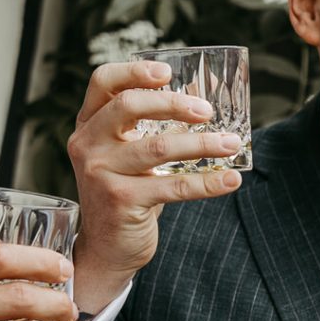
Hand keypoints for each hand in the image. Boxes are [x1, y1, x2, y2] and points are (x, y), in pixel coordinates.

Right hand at [67, 58, 243, 312]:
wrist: (106, 248)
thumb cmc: (125, 191)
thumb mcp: (124, 154)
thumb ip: (147, 127)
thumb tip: (203, 102)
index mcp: (88, 125)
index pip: (103, 82)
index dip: (134, 71)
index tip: (168, 73)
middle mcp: (88, 145)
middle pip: (129, 106)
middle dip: (174, 103)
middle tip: (207, 111)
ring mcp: (101, 173)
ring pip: (158, 147)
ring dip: (202, 144)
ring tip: (231, 143)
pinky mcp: (121, 200)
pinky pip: (173, 186)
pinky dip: (207, 182)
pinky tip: (231, 180)